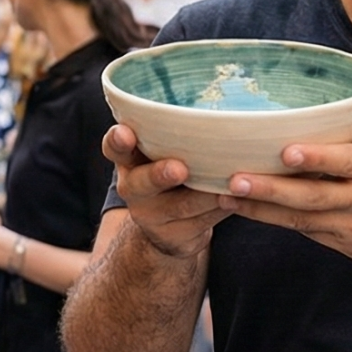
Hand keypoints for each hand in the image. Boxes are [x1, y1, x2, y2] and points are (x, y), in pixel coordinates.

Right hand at [105, 123, 233, 259]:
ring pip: (182, 205)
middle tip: (179, 169)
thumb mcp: (168, 154)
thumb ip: (177, 138)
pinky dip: (222, 209)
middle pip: (141, 183)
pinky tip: (236, 199)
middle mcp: (132, 189)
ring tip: (231, 184)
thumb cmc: (177, 174)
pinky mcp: (172, 238)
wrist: (172, 227)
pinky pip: (202, 222)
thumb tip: (222, 112)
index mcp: (129, 161)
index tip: (124, 132)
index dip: (117, 140)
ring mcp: (149, 217)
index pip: (114, 148)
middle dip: (160, 175)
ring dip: (207, 195)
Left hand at [216, 42, 351, 278]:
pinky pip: (299, 230)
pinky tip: (240, 208)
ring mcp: (349, 223)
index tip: (287, 152)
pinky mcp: (337, 240)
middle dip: (273, 190)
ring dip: (261, 208)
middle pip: (314, 196)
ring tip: (225, 194)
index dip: (319, 159)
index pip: (348, 162)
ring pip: (300, 217)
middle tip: (235, 178)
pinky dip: (270, 220)